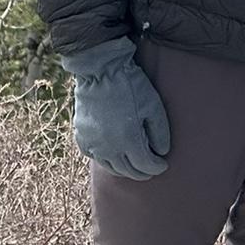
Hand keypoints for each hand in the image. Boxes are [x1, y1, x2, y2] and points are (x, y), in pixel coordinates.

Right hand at [61, 37, 170, 179]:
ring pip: (111, 168)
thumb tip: (161, 153)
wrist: (101, 71)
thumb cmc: (131, 85)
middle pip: (128, 171)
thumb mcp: (153, 105)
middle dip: (142, 172)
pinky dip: (107, 160)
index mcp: (129, 139)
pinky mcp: (82, 138)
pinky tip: (114, 156)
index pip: (145, 165)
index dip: (156, 167)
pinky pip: (96, 157)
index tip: (163, 165)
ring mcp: (93, 144)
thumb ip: (159, 132)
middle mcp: (109, 147)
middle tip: (150, 169)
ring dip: (125, 169)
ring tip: (134, 166)